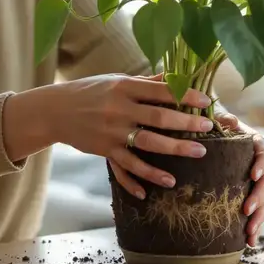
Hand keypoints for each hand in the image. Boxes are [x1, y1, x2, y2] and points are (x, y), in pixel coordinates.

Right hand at [4, 74, 213, 197]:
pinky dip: (141, 178)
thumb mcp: (117, 80)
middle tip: (207, 128)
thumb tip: (176, 76)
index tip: (206, 101)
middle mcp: (119, 109)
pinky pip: (126, 167)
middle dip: (185, 123)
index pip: (160, 91)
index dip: (185, 95)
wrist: (55, 110)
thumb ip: (146, 82)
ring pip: (147, 144)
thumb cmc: (91, 91)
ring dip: (174, 150)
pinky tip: (157, 187)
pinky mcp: (105, 150)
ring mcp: (112, 132)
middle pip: (158, 118)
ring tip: (198, 154)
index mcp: (125, 87)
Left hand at [216, 108, 263, 246]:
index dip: (262, 164)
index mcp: (254, 144)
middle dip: (259, 197)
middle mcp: (259, 164)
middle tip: (247, 210)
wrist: (210, 132)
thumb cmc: (214, 124)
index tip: (253, 175)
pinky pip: (256, 212)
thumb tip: (230, 120)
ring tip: (250, 233)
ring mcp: (255, 182)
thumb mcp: (216, 118)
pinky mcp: (248, 195)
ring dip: (260, 217)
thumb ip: (222, 119)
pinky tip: (249, 243)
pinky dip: (254, 227)